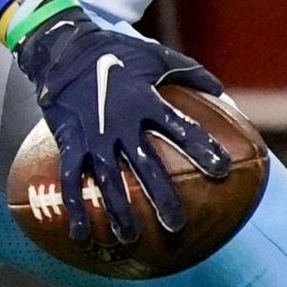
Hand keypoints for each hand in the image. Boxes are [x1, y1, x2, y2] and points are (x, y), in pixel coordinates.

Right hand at [14, 15, 231, 244]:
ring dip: (119, 211)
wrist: (65, 49)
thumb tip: (220, 89)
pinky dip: (74, 208)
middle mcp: (121, 122)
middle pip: (146, 166)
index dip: (202, 148)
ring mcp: (94, 135)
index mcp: (145, 100)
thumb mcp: (156, 56)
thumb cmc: (116, 52)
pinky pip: (70, 180)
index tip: (221, 170)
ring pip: (108, 180)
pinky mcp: (70, 141)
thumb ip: (189, 72)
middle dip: (162, 197)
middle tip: (176, 225)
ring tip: (130, 237)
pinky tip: (82, 234)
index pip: (181, 128)